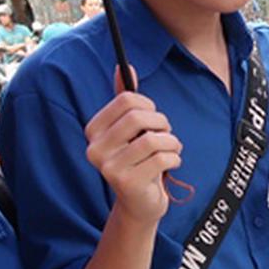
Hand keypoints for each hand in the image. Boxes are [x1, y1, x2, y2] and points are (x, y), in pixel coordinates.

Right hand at [84, 67, 183, 223]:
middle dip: (162, 124)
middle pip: (139, 116)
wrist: (141, 202)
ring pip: (153, 139)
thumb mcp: (131, 129)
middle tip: (165, 136)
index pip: (127, 100)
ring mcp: (109, 167)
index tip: (152, 120)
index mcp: (93, 130)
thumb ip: (125, 99)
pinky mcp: (127, 182)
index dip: (149, 106)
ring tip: (171, 151)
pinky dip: (174, 158)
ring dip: (172, 143)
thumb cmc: (138, 160)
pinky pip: (162, 158)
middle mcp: (95, 148)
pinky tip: (171, 165)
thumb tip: (124, 65)